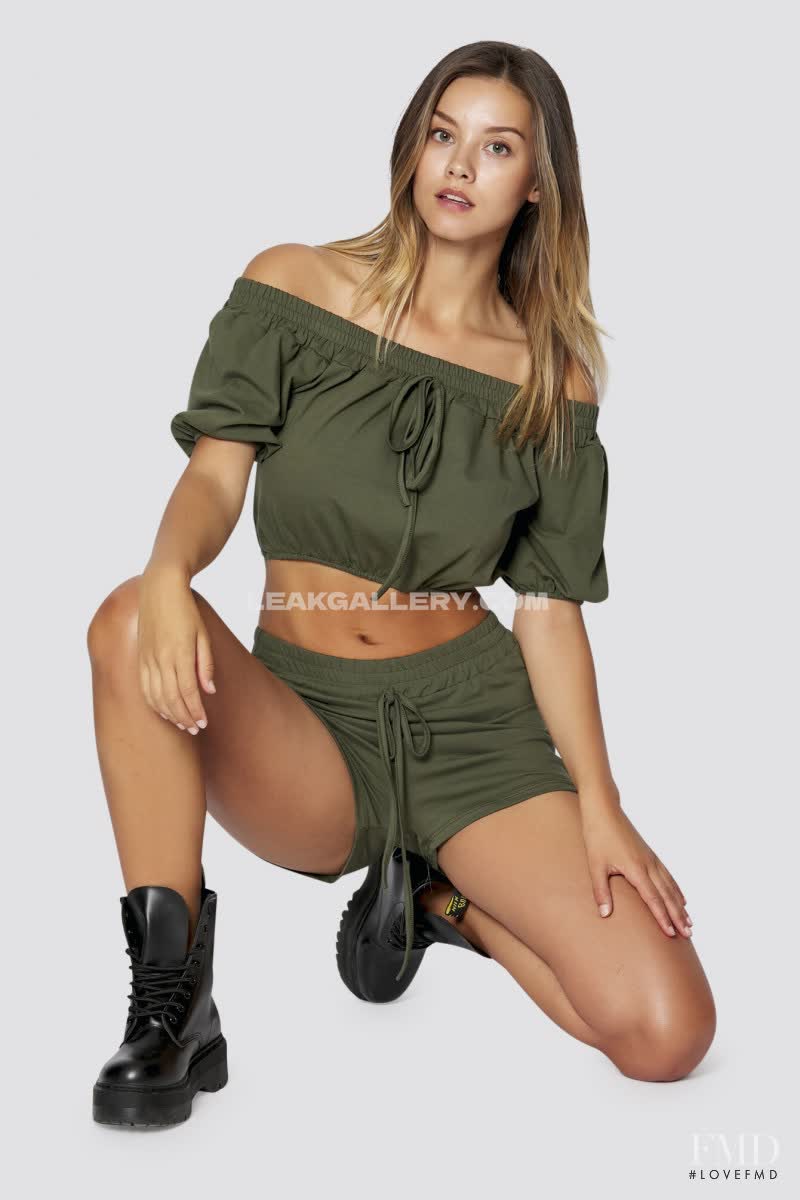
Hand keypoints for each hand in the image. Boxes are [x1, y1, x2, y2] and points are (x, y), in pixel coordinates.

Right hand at [138, 567, 215, 733]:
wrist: (160, 589)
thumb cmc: (186, 611)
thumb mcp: (203, 635)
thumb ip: (205, 664)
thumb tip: (209, 690)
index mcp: (180, 653)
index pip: (188, 692)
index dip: (195, 711)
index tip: (203, 723)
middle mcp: (161, 659)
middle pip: (171, 698)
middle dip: (184, 717)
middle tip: (195, 729)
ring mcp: (148, 659)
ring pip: (156, 696)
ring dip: (170, 714)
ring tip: (183, 724)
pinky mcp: (140, 657)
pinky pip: (145, 688)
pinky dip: (154, 703)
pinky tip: (164, 711)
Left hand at [579, 797, 692, 937]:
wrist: (604, 809)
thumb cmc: (598, 835)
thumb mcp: (595, 864)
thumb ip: (601, 891)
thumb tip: (604, 915)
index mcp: (636, 869)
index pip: (653, 899)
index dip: (662, 918)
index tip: (672, 934)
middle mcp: (648, 865)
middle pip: (667, 895)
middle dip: (678, 916)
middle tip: (689, 934)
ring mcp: (651, 859)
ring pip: (670, 886)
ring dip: (680, 906)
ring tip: (689, 922)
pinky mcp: (650, 854)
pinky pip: (667, 876)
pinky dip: (676, 890)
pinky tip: (682, 899)